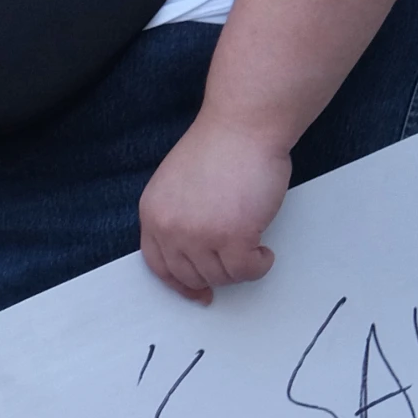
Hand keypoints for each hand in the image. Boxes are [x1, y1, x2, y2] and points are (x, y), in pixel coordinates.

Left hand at [138, 115, 290, 303]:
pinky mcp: (233, 237)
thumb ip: (178, 217)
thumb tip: (195, 254)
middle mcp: (171, 227)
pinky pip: (246, 271)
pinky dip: (259, 265)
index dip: (181, 284)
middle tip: (236, 260)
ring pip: (220, 277)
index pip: (159, 265)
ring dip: (241, 268)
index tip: (198, 292)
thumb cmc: (220, 147)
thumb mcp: (177, 185)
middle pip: (191, 276)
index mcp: (153, 213)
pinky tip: (264, 251)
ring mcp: (200, 234)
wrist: (244, 125)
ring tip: (254, 246)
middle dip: (217, 274)